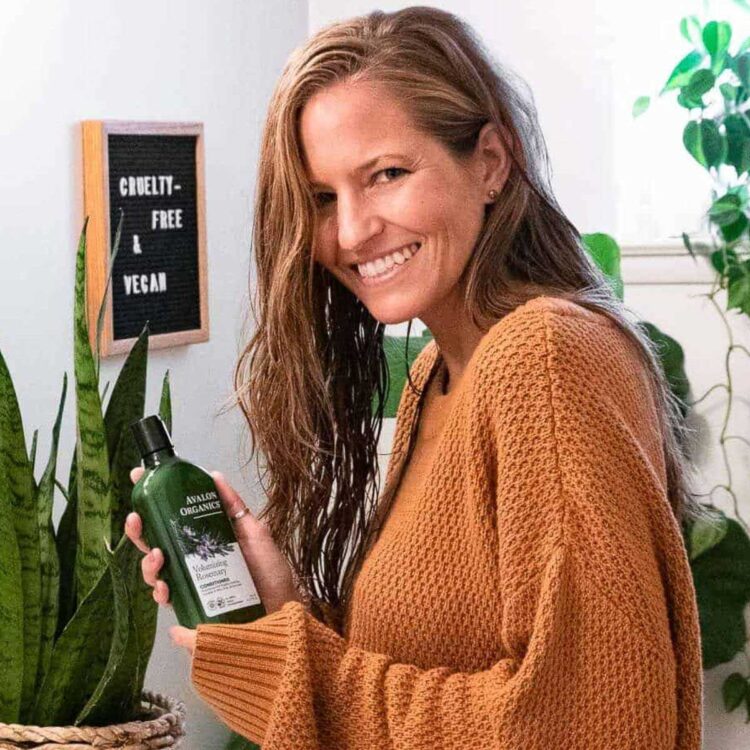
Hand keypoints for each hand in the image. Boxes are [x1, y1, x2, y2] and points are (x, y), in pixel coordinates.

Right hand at [125, 467, 305, 618]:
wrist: (282, 609)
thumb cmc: (270, 573)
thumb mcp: (255, 532)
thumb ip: (234, 506)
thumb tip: (215, 476)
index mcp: (204, 539)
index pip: (173, 517)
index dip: (152, 501)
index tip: (138, 480)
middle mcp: (192, 560)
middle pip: (155, 543)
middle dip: (139, 530)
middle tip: (136, 519)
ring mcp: (189, 583)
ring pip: (155, 571)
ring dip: (148, 561)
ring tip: (158, 554)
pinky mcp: (191, 606)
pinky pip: (167, 598)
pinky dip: (160, 591)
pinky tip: (165, 585)